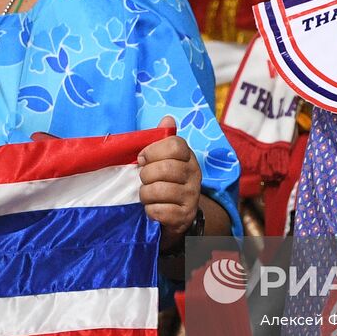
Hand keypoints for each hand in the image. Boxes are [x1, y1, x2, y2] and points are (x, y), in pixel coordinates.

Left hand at [138, 121, 201, 250]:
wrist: (177, 216)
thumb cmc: (164, 182)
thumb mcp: (163, 160)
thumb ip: (162, 140)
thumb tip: (167, 118)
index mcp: (188, 157)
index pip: (174, 145)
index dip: (153, 151)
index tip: (142, 159)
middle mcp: (194, 175)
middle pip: (166, 168)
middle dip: (146, 175)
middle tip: (143, 180)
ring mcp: (191, 196)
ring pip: (161, 190)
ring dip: (145, 194)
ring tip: (146, 195)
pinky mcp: (184, 217)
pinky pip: (160, 210)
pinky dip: (150, 210)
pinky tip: (152, 209)